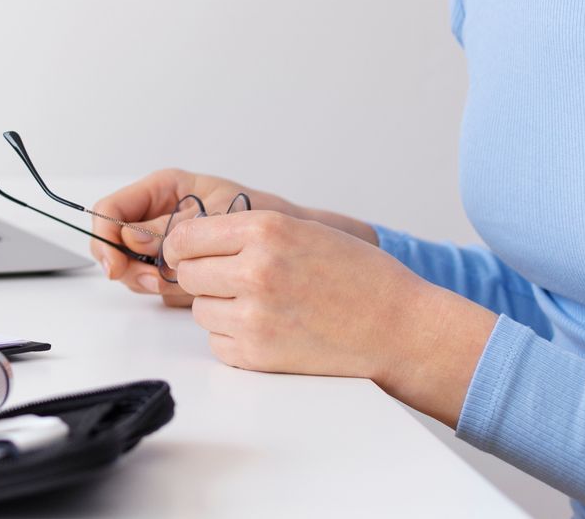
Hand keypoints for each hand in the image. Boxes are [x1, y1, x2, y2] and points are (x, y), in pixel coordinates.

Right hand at [87, 170, 308, 306]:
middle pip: (115, 245)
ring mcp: (165, 246)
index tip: (114, 264)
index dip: (104, 237)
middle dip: (130, 267)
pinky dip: (170, 293)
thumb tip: (129, 239)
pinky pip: (157, 286)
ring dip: (151, 282)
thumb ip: (170, 226)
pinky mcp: (177, 271)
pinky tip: (194, 291)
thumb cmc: (262, 214)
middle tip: (156, 281)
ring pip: (133, 269)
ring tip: (184, 284)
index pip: (111, 209)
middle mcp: (157, 217)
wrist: (293, 245)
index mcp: (162, 190)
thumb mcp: (214, 212)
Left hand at [160, 208, 494, 425]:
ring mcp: (254, 316)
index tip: (190, 253)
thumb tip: (192, 240)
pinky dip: (234, 339)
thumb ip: (248, 231)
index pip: (185, 236)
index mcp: (266, 231)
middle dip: (204, 277)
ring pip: (200, 310)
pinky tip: (268, 330)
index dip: (184, 246)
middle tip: (234, 281)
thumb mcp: (303, 230)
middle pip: (187, 273)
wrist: (399, 329)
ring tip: (261, 306)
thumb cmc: (359, 277)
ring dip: (220, 309)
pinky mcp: (258, 355)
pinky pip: (218, 344)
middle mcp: (255, 270)